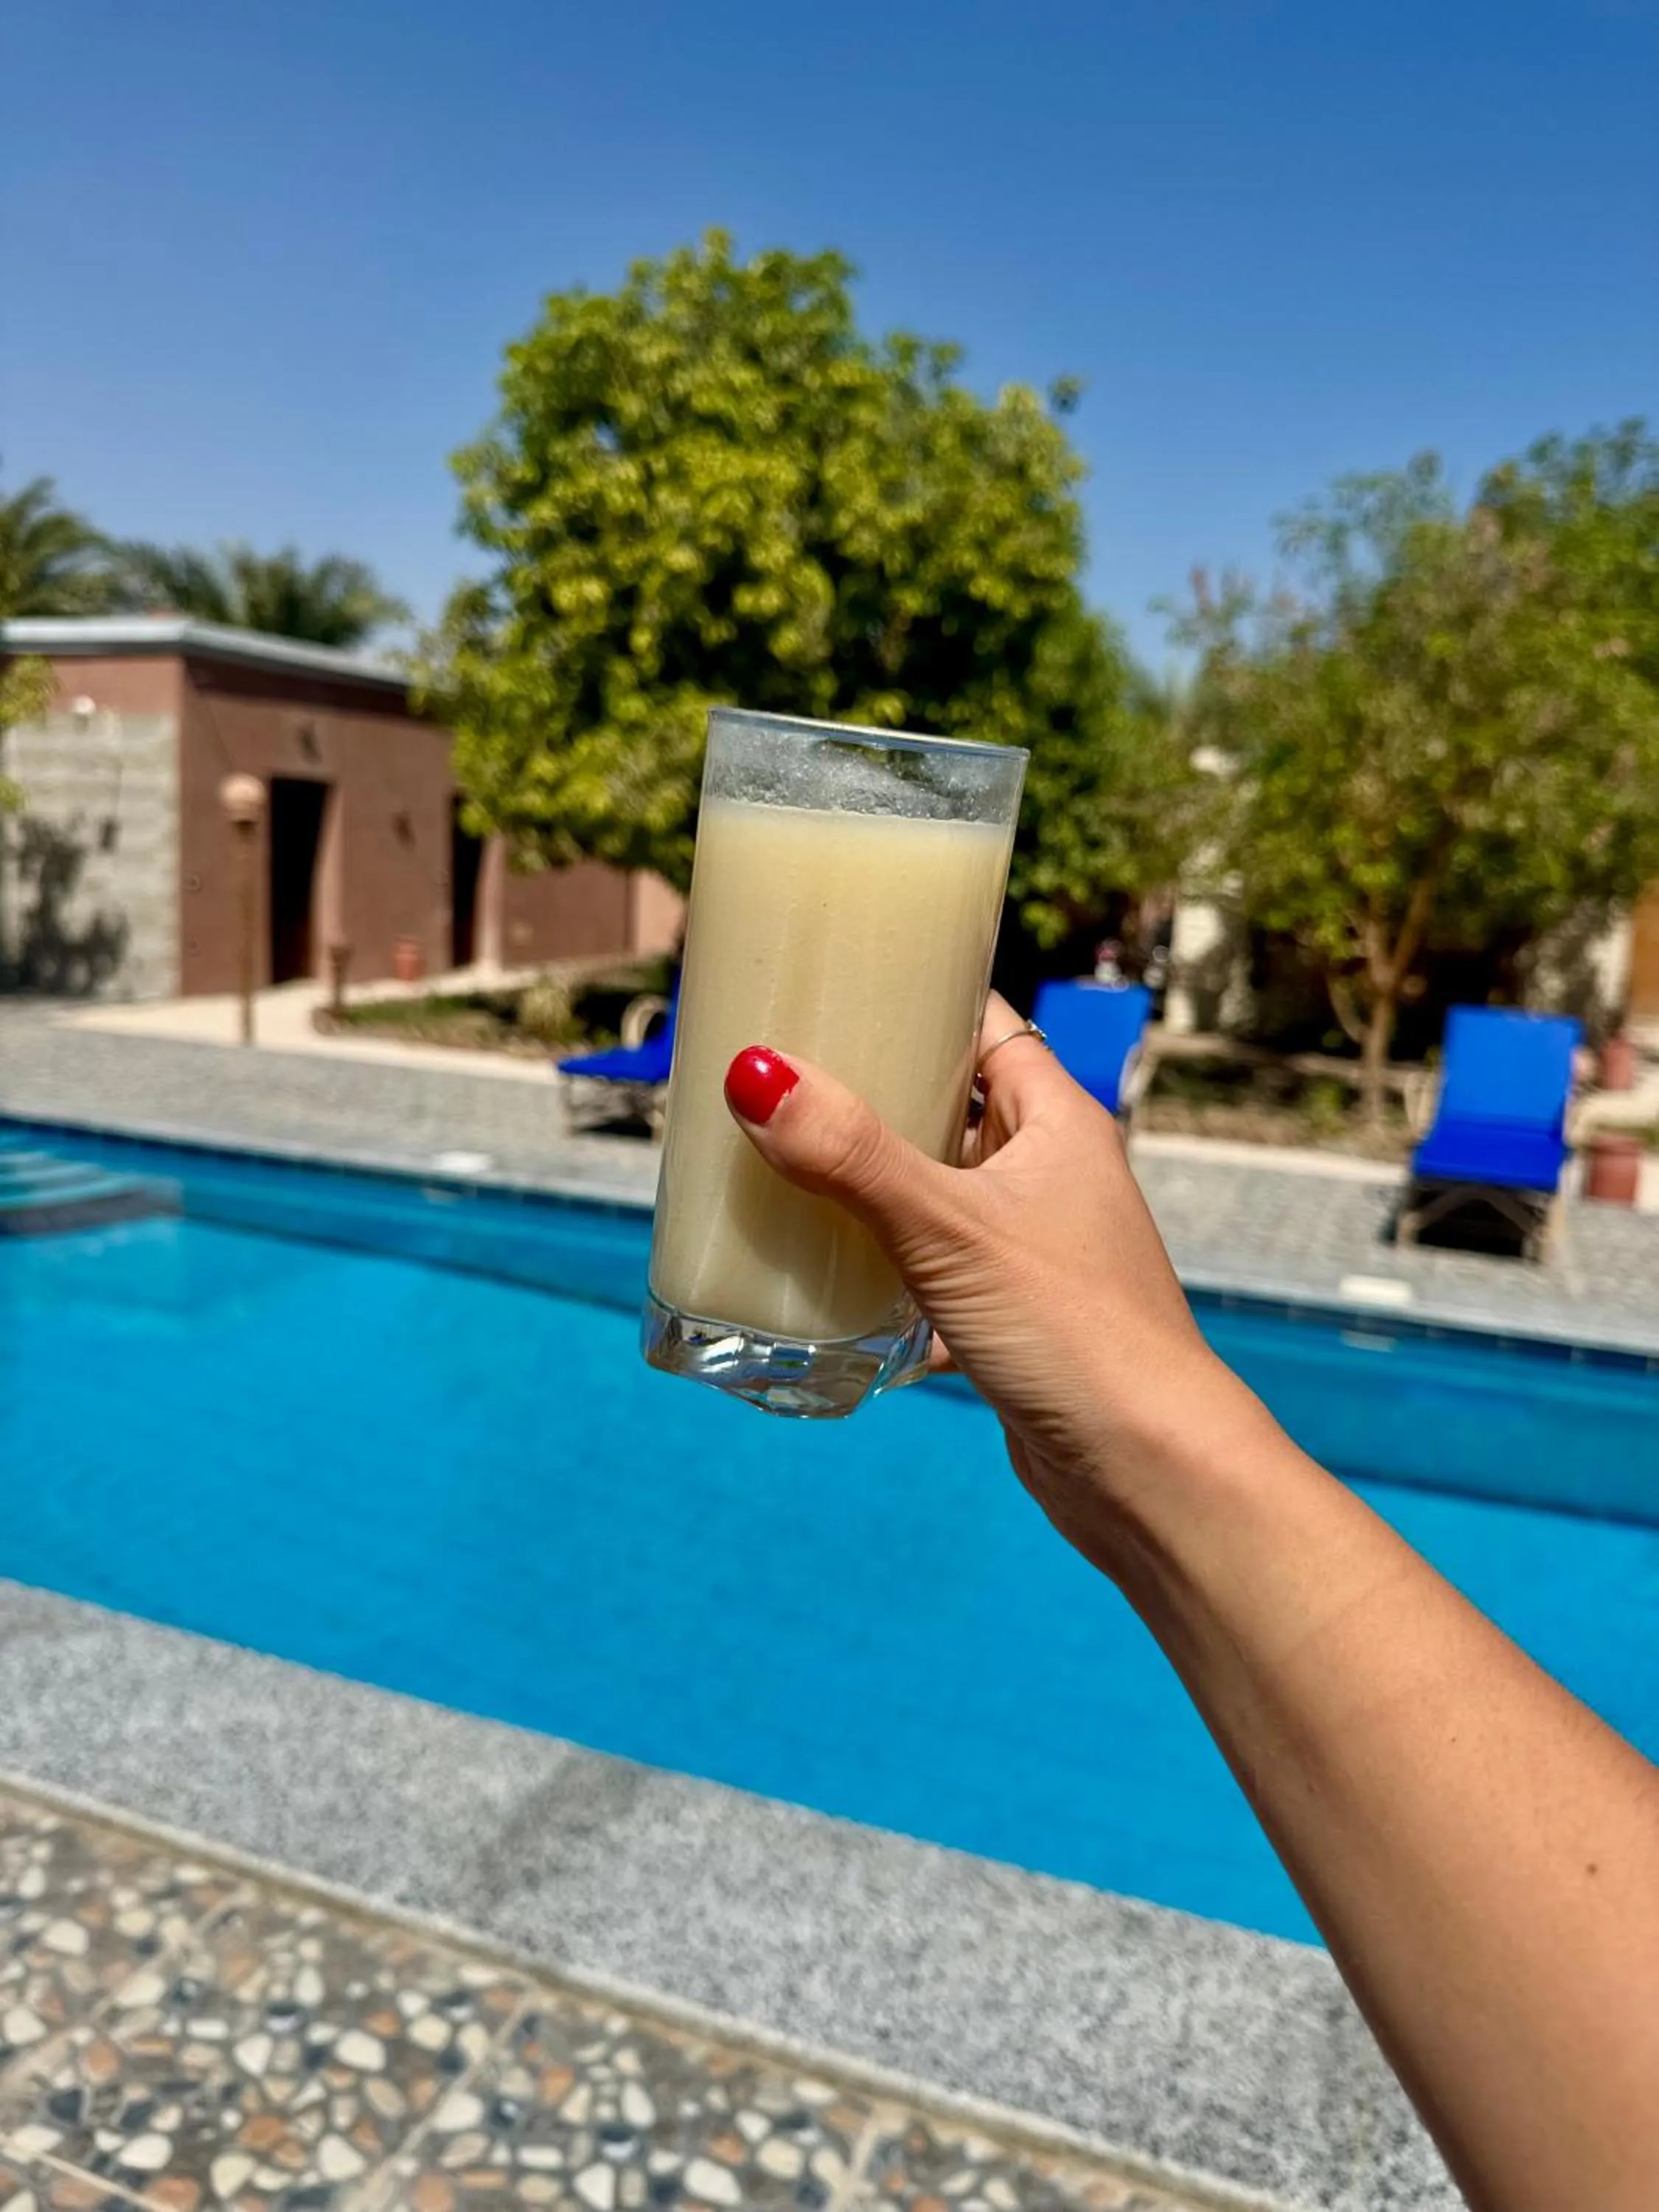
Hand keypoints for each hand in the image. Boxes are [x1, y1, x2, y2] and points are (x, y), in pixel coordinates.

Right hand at [723, 993, 1265, 1576]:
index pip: (983, 1024)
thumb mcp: (949, 1230)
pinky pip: (936, 1276)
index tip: (830, 987)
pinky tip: (827, 1287)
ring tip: (780, 1172)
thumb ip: (852, 1156)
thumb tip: (754, 1075)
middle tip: (774, 1084)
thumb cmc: (1073, 1330)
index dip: (914, 998)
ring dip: (871, 1191)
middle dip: (868, 1099)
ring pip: (937, 1197)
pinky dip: (887, 1278)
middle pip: (948, 1108)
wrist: (1147, 1470)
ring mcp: (1036, 1249)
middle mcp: (1052, 1174)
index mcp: (1057, 1122)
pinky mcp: (1017, 1319)